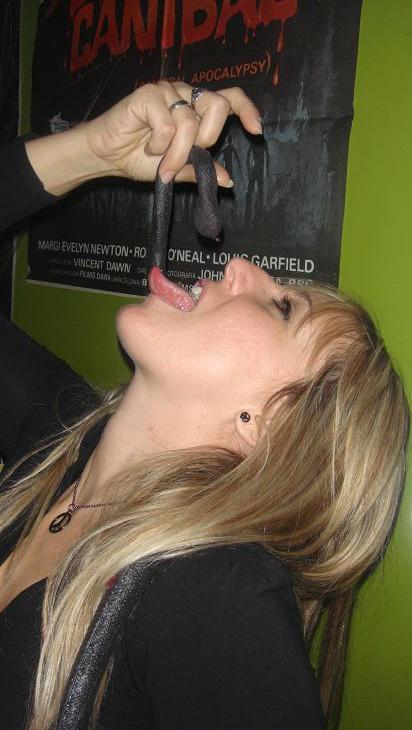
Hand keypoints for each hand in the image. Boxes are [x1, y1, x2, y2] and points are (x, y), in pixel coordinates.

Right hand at [85, 81, 262, 186]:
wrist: (107, 157)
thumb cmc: (140, 158)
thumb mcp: (177, 168)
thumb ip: (200, 170)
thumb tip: (227, 181)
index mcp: (196, 108)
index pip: (230, 97)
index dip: (247, 109)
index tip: (256, 131)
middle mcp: (185, 94)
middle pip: (217, 105)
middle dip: (207, 139)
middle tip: (189, 156)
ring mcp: (166, 91)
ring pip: (190, 123)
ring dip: (177, 155)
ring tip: (163, 166)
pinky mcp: (147, 95)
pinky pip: (167, 126)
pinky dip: (159, 146)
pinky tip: (147, 147)